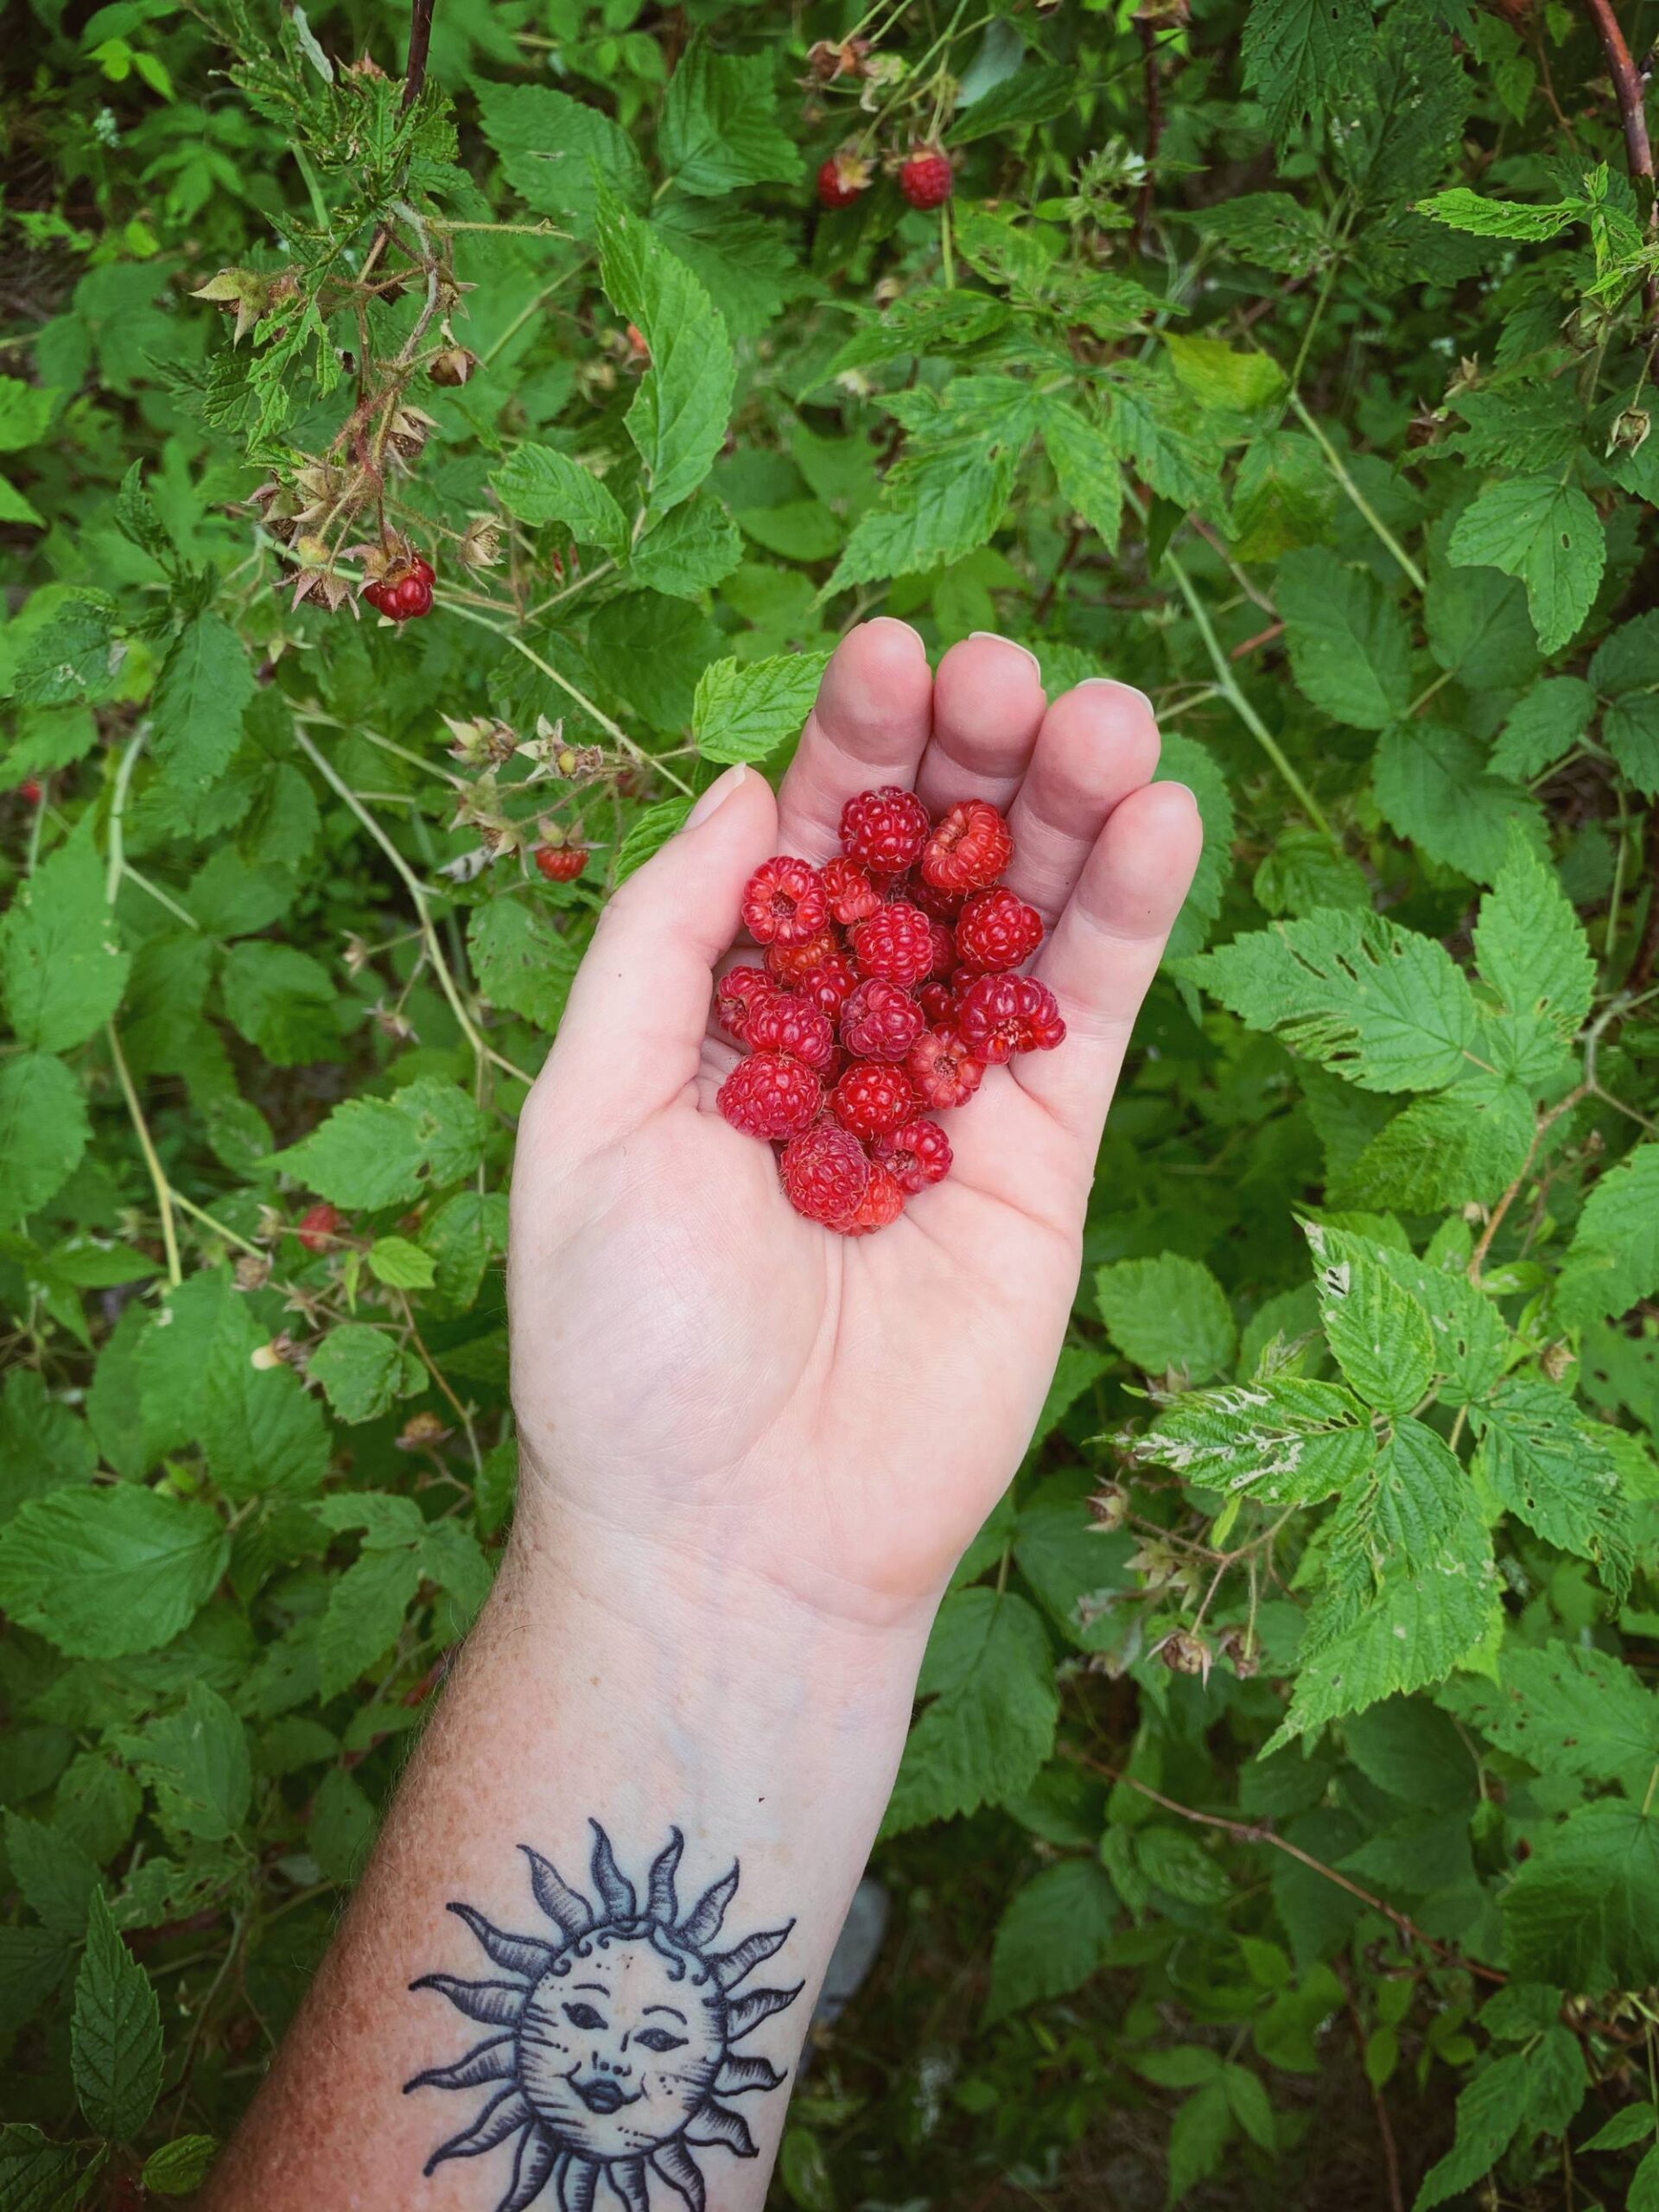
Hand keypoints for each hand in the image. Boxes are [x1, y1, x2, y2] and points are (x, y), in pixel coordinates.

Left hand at [507, 624, 1200, 1627]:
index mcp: (728, 1015)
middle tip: (1009, 669)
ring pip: (1023, 916)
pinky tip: (1156, 814)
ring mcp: (952, 1094)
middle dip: (968, 755)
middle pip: (926, 857)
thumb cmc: (628, 1341)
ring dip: (1065, 805)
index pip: (802, 845)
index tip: (888, 648)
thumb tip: (746, 787)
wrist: (735, 1535)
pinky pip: (1091, 1016)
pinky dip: (1129, 916)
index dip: (849, 745)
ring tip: (1102, 710)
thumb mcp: (588, 1117)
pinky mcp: (1044, 1159)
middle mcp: (848, 1035)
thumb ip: (660, 946)